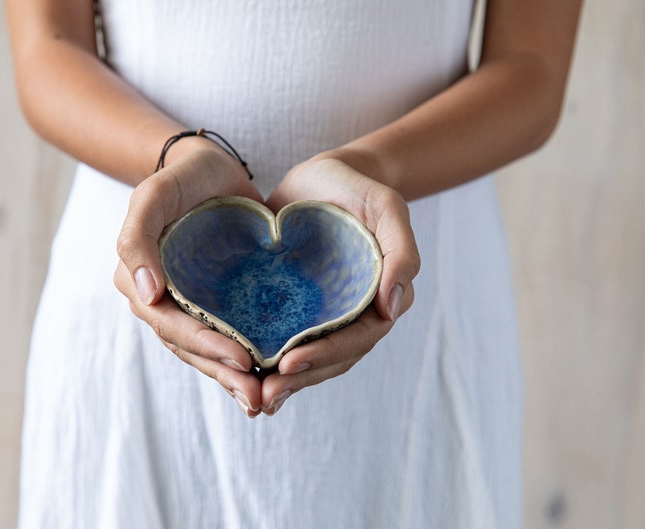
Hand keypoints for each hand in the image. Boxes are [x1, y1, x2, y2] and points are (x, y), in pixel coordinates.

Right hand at [114, 143, 265, 416]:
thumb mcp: (154, 196)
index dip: (206, 346)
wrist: (209, 167)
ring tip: (265, 401)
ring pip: (208, 350)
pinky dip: (244, 358)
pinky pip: (228, 335)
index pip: (171, 326)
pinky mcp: (215, 301)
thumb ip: (137, 238)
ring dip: (233, 378)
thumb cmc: (180, 178)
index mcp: (139, 283)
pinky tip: (270, 378)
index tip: (244, 361)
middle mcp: (161, 301)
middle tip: (258, 399)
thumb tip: (147, 294)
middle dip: (223, 375)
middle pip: (190, 348)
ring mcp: (189, 304)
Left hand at [258, 155, 419, 414]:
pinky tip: (243, 375)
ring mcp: (322, 314)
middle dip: (298, 380)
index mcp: (379, 300)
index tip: (289, 363)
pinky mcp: (295, 307)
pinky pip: (283, 338)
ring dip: (283, 382)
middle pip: (330, 359)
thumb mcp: (387, 208)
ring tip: (252, 398)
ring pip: (307, 357)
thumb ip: (401, 252)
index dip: (325, 355)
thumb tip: (392, 308)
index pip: (356, 339)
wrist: (326, 176)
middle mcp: (351, 314)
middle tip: (263, 397)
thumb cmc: (360, 189)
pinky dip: (267, 361)